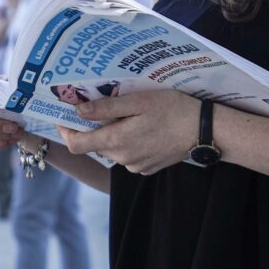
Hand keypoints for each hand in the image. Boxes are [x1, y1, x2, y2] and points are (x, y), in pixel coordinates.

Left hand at [57, 89, 201, 174]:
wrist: (205, 130)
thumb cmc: (172, 110)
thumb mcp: (137, 101)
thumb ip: (106, 108)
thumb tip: (78, 111)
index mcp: (116, 141)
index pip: (76, 144)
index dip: (65, 131)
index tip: (64, 116)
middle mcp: (122, 158)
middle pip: (95, 144)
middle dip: (94, 126)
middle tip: (103, 104)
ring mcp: (135, 165)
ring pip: (112, 148)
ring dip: (113, 133)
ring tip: (129, 113)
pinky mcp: (147, 167)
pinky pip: (128, 154)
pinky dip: (128, 141)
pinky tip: (143, 127)